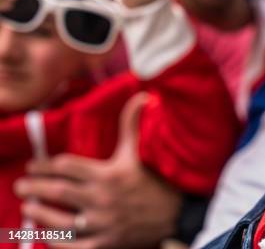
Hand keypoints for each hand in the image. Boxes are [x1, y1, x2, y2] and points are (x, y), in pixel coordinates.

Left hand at [14, 93, 182, 248]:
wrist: (178, 212)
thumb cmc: (156, 178)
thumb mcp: (140, 151)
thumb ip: (133, 124)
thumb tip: (141, 96)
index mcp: (108, 174)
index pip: (67, 166)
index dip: (45, 165)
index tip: (33, 165)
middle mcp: (103, 199)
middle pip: (58, 192)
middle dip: (34, 188)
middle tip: (20, 186)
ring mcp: (104, 224)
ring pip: (61, 221)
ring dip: (40, 215)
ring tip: (28, 208)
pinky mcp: (107, 243)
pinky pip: (74, 247)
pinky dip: (57, 243)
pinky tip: (46, 236)